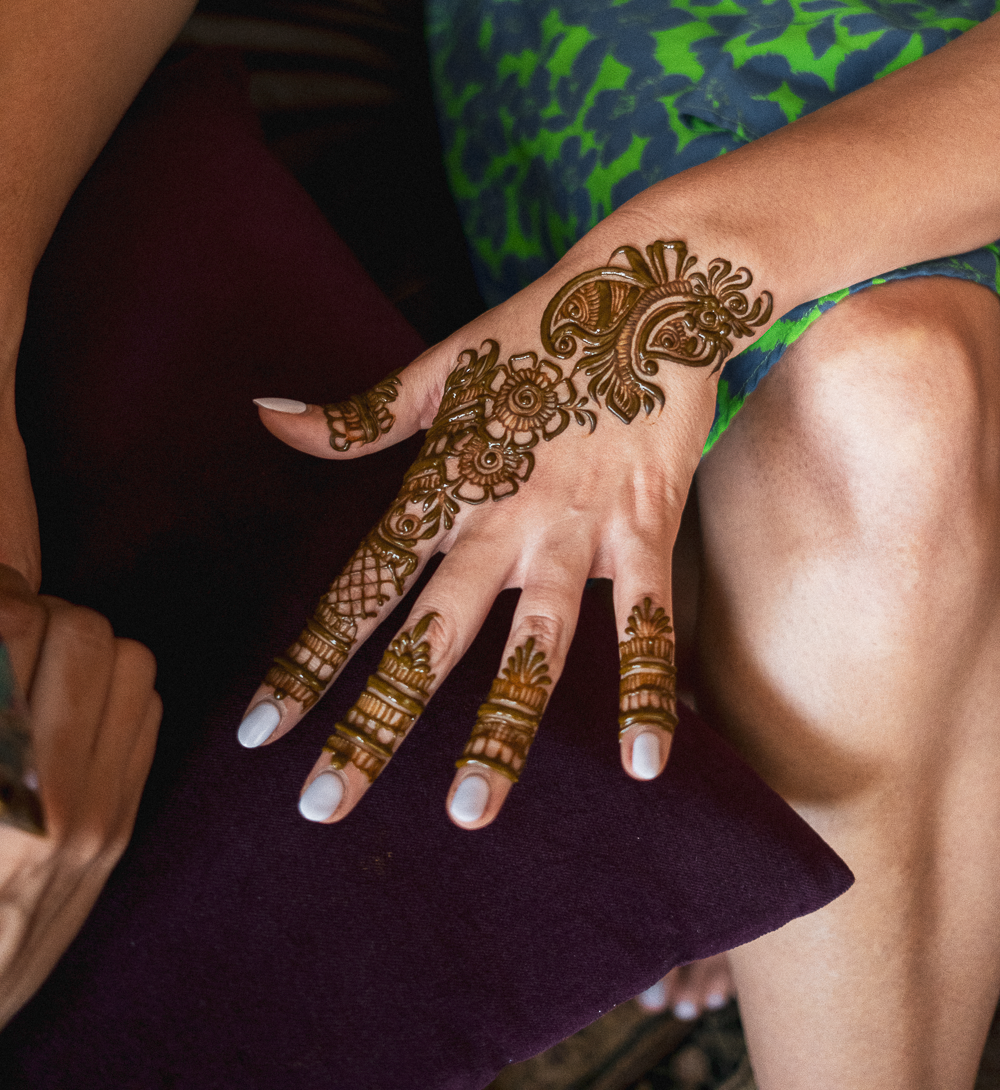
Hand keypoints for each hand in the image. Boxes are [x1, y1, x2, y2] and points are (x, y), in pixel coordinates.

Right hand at [0, 567, 160, 1028]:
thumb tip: (7, 602)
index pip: (16, 621)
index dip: (1, 600)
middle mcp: (44, 793)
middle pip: (83, 629)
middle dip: (43, 618)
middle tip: (10, 638)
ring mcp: (94, 813)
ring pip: (130, 660)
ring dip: (86, 652)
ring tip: (39, 675)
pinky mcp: (120, 830)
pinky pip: (147, 710)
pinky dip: (114, 696)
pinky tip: (68, 717)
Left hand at [239, 236, 771, 829]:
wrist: (648, 285)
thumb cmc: (536, 329)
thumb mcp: (440, 370)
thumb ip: (356, 416)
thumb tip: (263, 413)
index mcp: (443, 483)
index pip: (361, 587)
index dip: (307, 661)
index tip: (260, 733)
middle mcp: (498, 516)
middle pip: (427, 636)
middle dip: (375, 723)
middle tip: (324, 808)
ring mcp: (575, 526)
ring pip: (532, 645)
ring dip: (501, 731)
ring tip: (469, 813)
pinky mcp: (645, 526)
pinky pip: (647, 621)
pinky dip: (646, 689)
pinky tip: (647, 768)